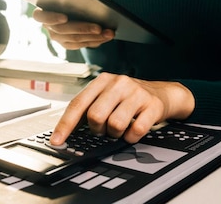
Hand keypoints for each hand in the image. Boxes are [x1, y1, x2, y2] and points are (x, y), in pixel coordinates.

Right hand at [32, 8, 114, 49]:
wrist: (71, 4)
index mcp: (42, 12)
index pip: (40, 16)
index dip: (52, 18)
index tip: (65, 17)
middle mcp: (47, 27)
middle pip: (63, 30)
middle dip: (83, 28)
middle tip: (99, 27)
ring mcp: (57, 37)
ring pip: (75, 40)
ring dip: (94, 36)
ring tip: (109, 32)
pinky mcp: (67, 44)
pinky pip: (81, 45)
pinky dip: (95, 41)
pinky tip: (107, 36)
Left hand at [49, 72, 194, 144]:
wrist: (163, 93)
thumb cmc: (129, 97)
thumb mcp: (108, 96)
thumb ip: (89, 109)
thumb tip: (66, 132)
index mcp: (103, 80)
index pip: (78, 104)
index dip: (65, 125)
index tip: (57, 141)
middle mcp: (119, 83)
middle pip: (95, 115)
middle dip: (97, 129)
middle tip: (103, 129)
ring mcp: (136, 93)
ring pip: (115, 124)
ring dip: (115, 133)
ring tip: (120, 128)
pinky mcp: (152, 105)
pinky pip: (136, 130)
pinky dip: (132, 137)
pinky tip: (133, 130)